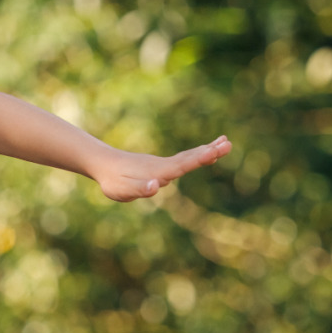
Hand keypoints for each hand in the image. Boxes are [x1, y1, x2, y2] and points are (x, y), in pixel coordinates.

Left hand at [91, 135, 231, 201]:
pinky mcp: (160, 165)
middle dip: (209, 152)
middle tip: (228, 144)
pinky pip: (183, 159)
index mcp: (158, 172)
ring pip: (188, 156)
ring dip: (206, 150)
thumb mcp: (123, 189)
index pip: (182, 166)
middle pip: (189, 158)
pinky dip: (197, 154)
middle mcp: (163, 166)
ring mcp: (163, 164)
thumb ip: (140, 188)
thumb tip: (157, 186)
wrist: (103, 163)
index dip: (199, 159)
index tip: (214, 152)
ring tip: (224, 142)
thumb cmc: (112, 180)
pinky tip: (205, 152)